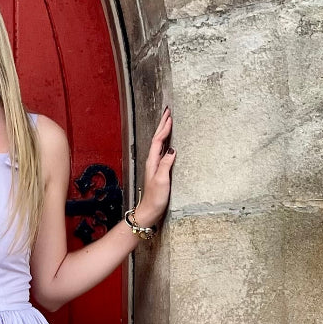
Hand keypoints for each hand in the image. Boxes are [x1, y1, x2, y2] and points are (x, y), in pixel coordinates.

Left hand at [134, 106, 174, 228]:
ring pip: (160, 144)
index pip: (158, 140)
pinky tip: (170, 142)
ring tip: (169, 122)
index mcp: (152, 162)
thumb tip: (172, 149)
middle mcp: (152, 161)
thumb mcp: (161, 180)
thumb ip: (165, 164)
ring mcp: (155, 166)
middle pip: (157, 139)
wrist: (150, 211)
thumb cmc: (155, 198)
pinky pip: (163, 151)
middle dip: (162, 125)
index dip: (164, 128)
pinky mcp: (159, 171)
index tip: (170, 116)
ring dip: (164, 132)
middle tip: (168, 112)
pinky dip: (166, 143)